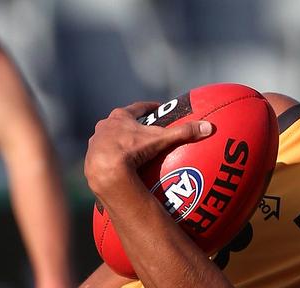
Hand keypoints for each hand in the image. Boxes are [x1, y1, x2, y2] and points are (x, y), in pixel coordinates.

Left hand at [84, 102, 212, 204]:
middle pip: (121, 122)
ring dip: (116, 141)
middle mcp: (106, 125)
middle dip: (131, 125)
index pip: (138, 109)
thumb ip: (183, 133)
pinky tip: (115, 166)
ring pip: (109, 138)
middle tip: (141, 131)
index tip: (157, 108)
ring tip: (127, 150)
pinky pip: (102, 155)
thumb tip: (208, 128)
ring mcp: (96, 141)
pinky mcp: (90, 157)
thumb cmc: (132, 150)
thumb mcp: (160, 140)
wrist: (105, 167)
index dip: (148, 108)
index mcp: (121, 117)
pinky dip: (109, 157)